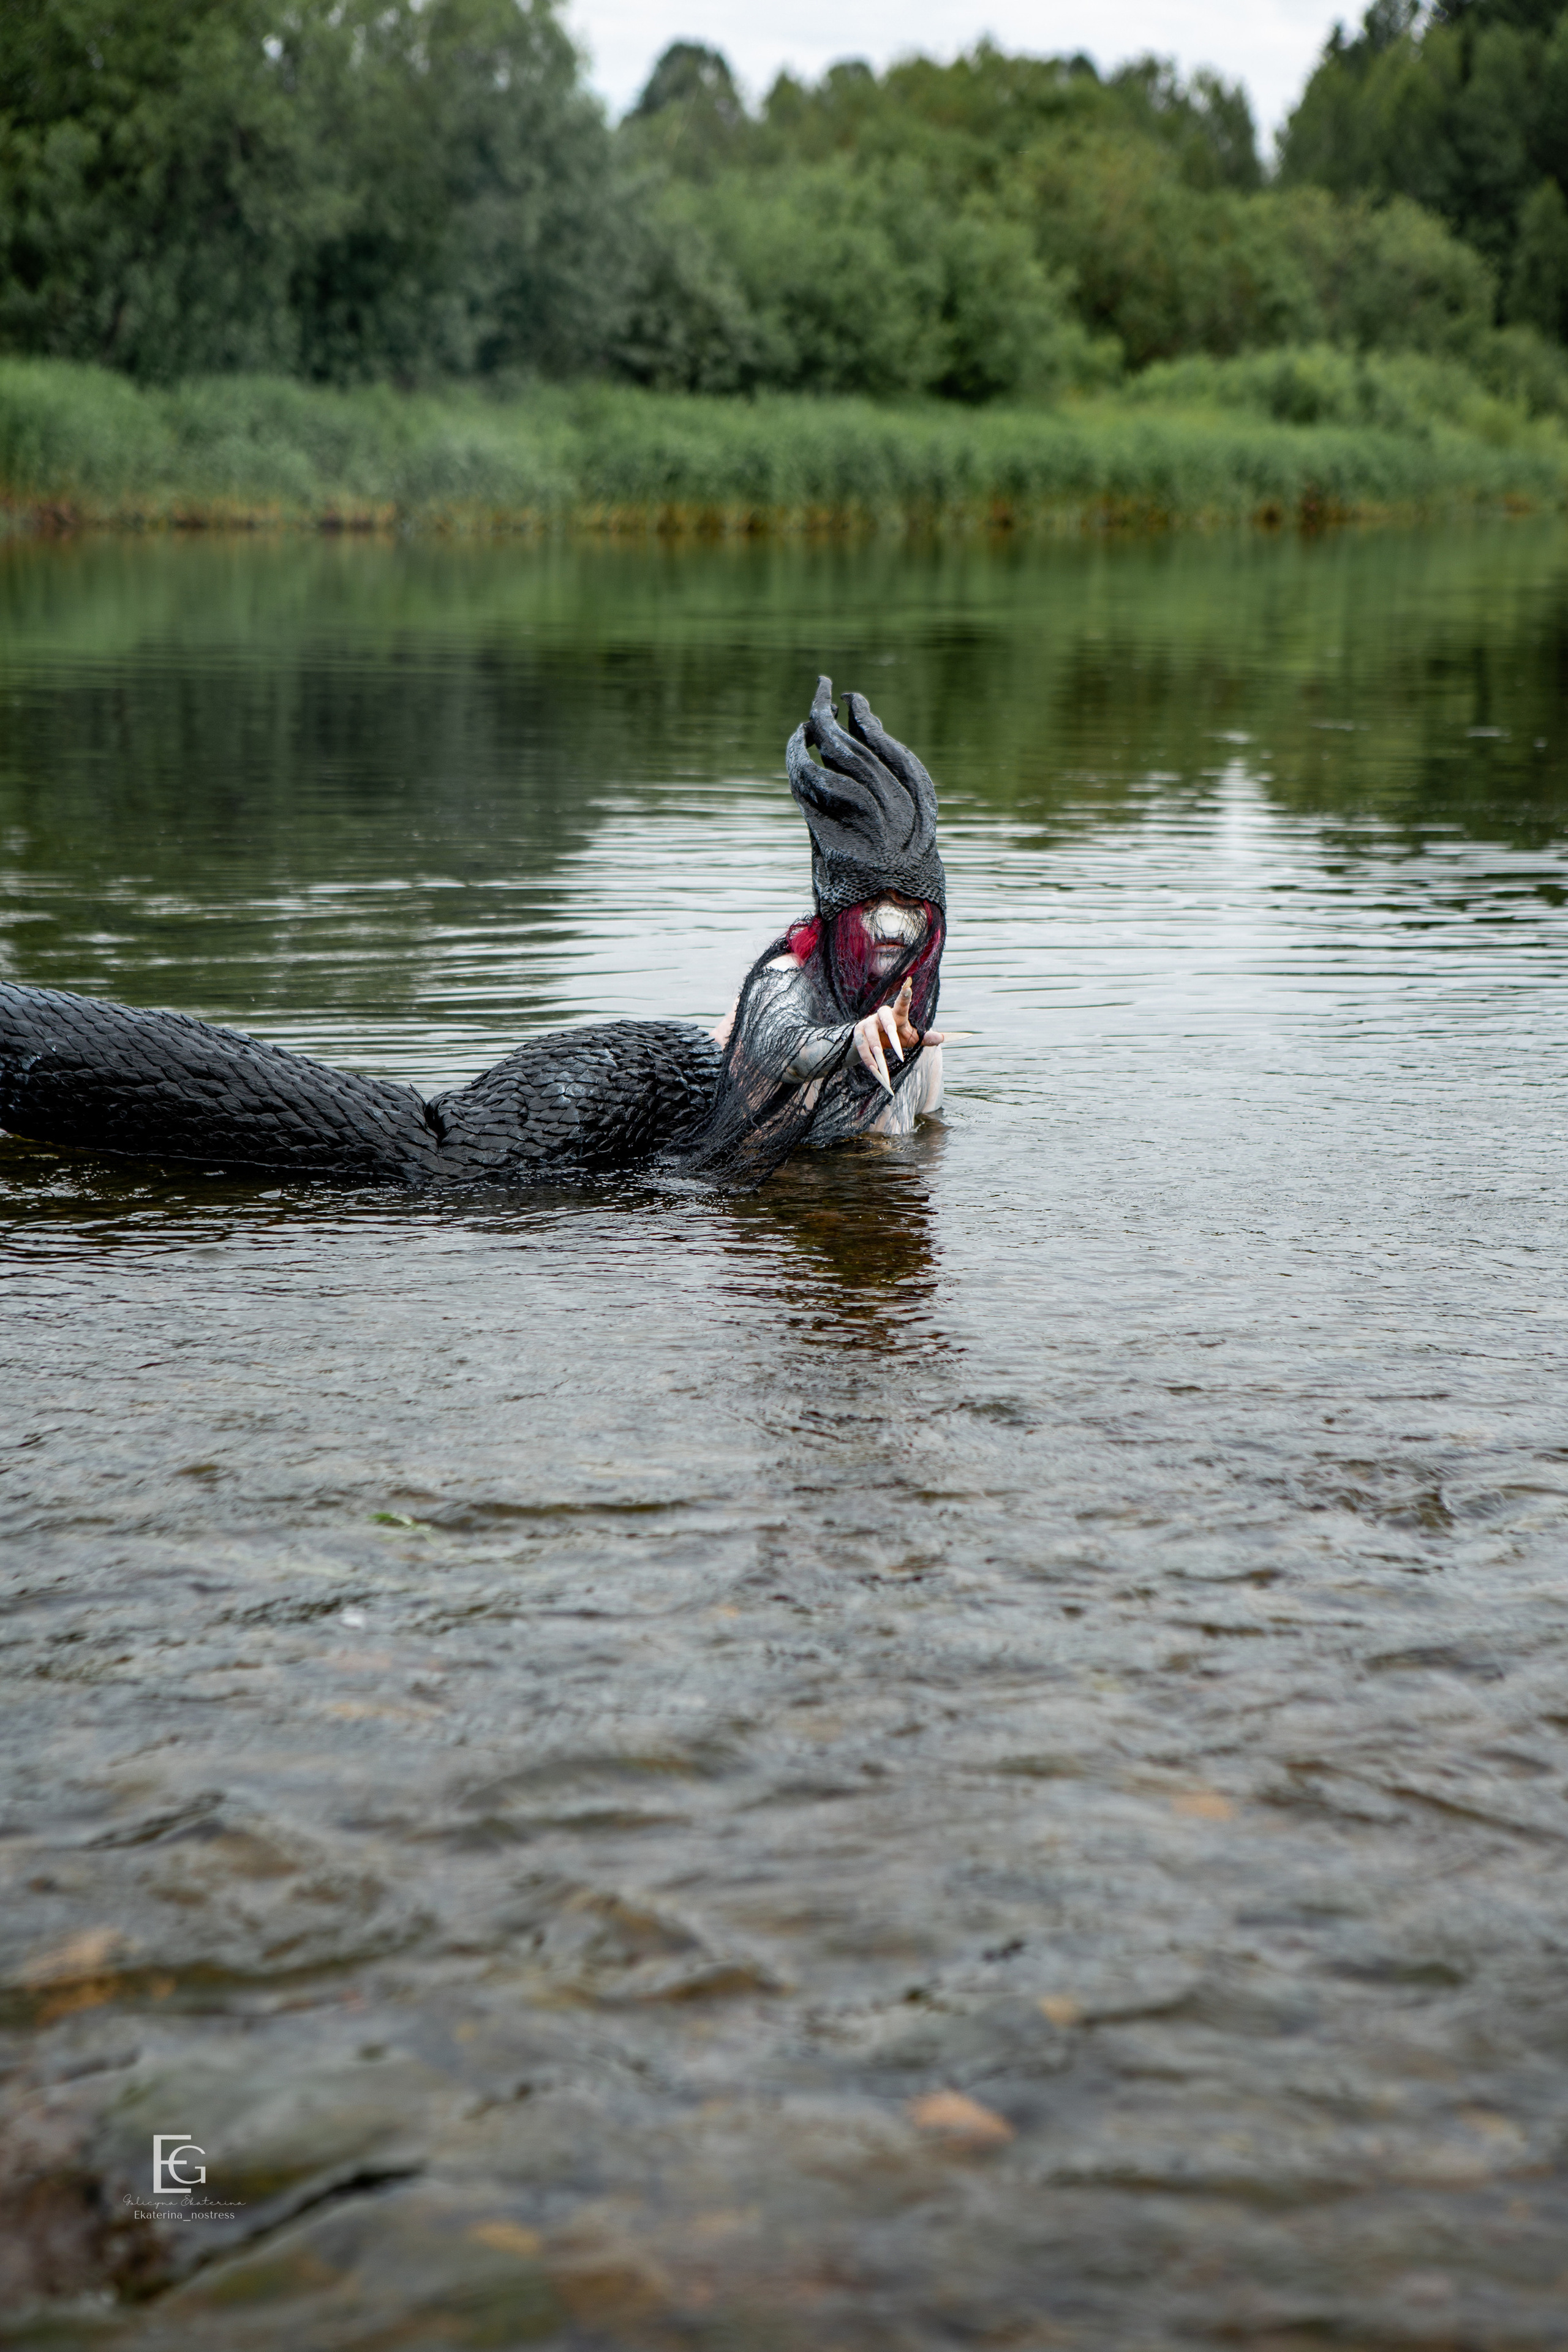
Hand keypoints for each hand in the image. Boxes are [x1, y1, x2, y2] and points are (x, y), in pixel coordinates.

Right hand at [853, 978, 943, 1093]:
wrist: (872, 1046)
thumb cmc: (895, 1039)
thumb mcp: (910, 1039)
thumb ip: (925, 1038)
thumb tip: (942, 1038)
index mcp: (896, 1014)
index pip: (901, 1003)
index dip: (904, 995)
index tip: (908, 985)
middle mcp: (881, 1015)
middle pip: (884, 1014)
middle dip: (888, 1026)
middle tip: (893, 1034)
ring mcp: (867, 1023)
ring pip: (871, 1032)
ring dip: (876, 1047)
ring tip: (881, 1060)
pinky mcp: (858, 1034)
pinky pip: (861, 1046)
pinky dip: (867, 1058)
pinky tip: (874, 1069)